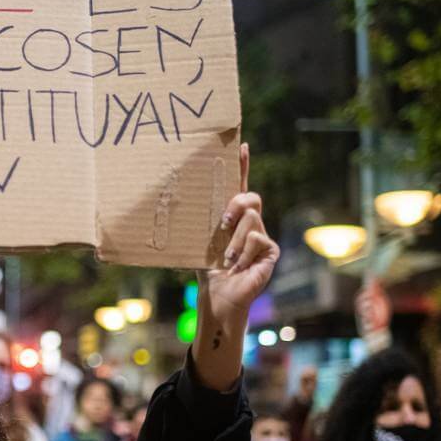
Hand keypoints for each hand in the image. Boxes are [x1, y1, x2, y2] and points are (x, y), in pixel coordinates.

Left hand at [190, 144, 279, 390]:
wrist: (219, 297)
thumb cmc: (207, 270)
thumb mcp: (199, 242)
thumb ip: (197, 224)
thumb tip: (169, 205)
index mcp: (232, 217)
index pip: (239, 186)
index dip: (241, 165)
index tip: (240, 144)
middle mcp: (250, 222)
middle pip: (251, 197)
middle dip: (235, 205)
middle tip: (221, 223)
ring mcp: (263, 235)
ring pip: (252, 219)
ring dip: (234, 241)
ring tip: (227, 258)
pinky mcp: (271, 251)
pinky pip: (259, 239)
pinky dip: (244, 253)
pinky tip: (239, 266)